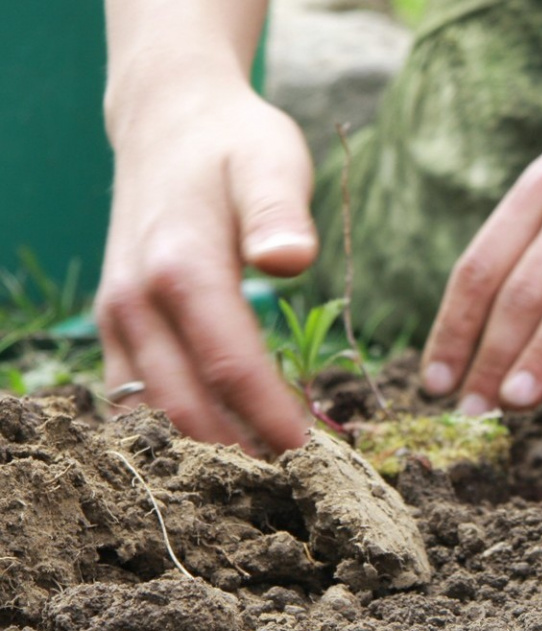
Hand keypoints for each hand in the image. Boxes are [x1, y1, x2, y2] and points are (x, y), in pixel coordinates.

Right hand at [97, 81, 315, 455]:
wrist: (167, 124)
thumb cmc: (233, 146)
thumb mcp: (270, 160)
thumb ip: (280, 212)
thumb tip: (292, 260)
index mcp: (179, 266)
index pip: (229, 364)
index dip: (271, 414)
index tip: (314, 454)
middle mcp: (135, 302)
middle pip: (186, 404)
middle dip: (241, 452)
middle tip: (299, 484)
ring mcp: (117, 320)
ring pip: (154, 413)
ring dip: (206, 451)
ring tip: (266, 481)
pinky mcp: (115, 330)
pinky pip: (137, 400)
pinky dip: (176, 431)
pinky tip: (225, 449)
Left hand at [420, 53, 541, 414]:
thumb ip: (537, 225)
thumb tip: (499, 302)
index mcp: (537, 188)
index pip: (479, 268)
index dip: (453, 329)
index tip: (437, 378)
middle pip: (519, 290)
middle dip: (489, 355)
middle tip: (473, 409)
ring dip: (540, 354)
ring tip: (514, 400)